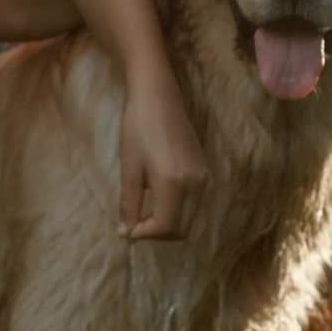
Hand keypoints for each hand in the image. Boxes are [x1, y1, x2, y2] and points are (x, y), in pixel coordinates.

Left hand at [118, 64, 208, 240]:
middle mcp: (196, 184)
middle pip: (182, 229)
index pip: (167, 227)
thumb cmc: (137, 128)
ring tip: (145, 213)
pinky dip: (179, 211)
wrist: (158, 96)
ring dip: (169, 224)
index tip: (127, 230)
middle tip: (134, 223)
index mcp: (175, 184)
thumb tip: (125, 233)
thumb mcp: (130, 169)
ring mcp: (204, 177)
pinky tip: (159, 201)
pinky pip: (195, 204)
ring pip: (191, 218)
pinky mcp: (205, 170)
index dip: (145, 234)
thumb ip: (130, 204)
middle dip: (158, 233)